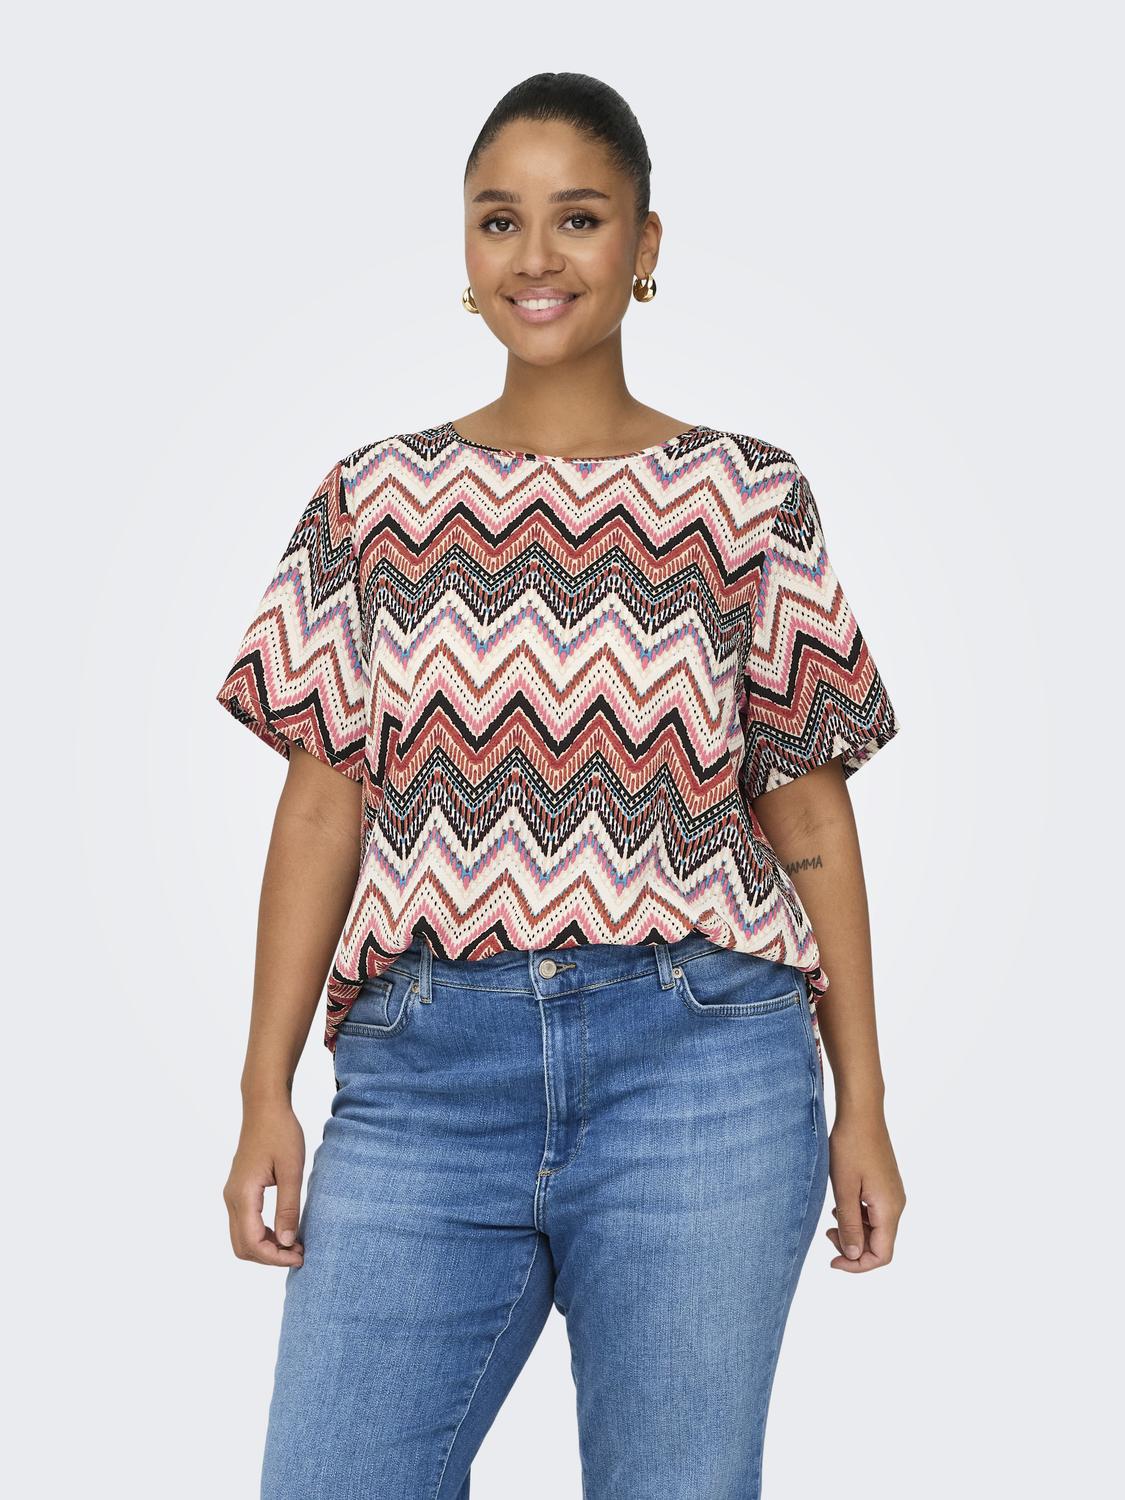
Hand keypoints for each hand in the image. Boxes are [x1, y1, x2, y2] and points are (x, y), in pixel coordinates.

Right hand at [223, 1101, 305, 1266]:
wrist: (265, 1107)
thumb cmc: (281, 1133)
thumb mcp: (291, 1170)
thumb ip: (288, 1207)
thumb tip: (288, 1242)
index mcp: (242, 1195)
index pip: (252, 1243)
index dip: (275, 1257)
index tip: (300, 1255)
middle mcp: (231, 1198)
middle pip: (242, 1247)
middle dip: (269, 1257)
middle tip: (299, 1253)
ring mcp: (232, 1194)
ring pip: (241, 1238)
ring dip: (265, 1247)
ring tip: (295, 1243)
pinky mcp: (238, 1191)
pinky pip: (244, 1224)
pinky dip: (262, 1235)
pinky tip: (284, 1229)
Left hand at [825, 1107, 905, 1271]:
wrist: (861, 1113)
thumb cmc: (850, 1146)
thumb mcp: (844, 1189)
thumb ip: (850, 1225)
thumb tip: (853, 1256)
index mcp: (889, 1209)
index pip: (882, 1255)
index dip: (857, 1265)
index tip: (833, 1260)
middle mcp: (896, 1204)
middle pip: (879, 1244)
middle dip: (853, 1247)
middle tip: (827, 1233)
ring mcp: (892, 1194)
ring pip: (876, 1229)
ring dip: (854, 1231)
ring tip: (831, 1218)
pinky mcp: (885, 1185)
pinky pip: (874, 1213)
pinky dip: (858, 1216)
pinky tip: (841, 1205)